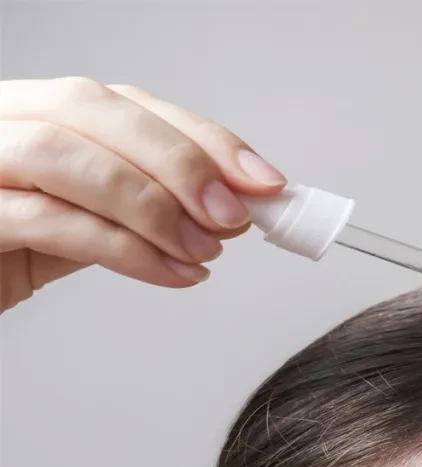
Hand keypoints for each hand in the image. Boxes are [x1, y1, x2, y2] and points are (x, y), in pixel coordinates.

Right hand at [0, 78, 286, 312]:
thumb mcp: (81, 219)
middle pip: (95, 110)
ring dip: (153, 206)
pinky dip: (122, 249)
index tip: (262, 179)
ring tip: (204, 251)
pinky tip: (170, 274)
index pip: (128, 103)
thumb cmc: (2, 251)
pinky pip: (45, 221)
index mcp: (34, 110)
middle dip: (179, 162)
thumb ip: (140, 205)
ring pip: (67, 157)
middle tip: (234, 215)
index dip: (201, 137)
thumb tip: (226, 208)